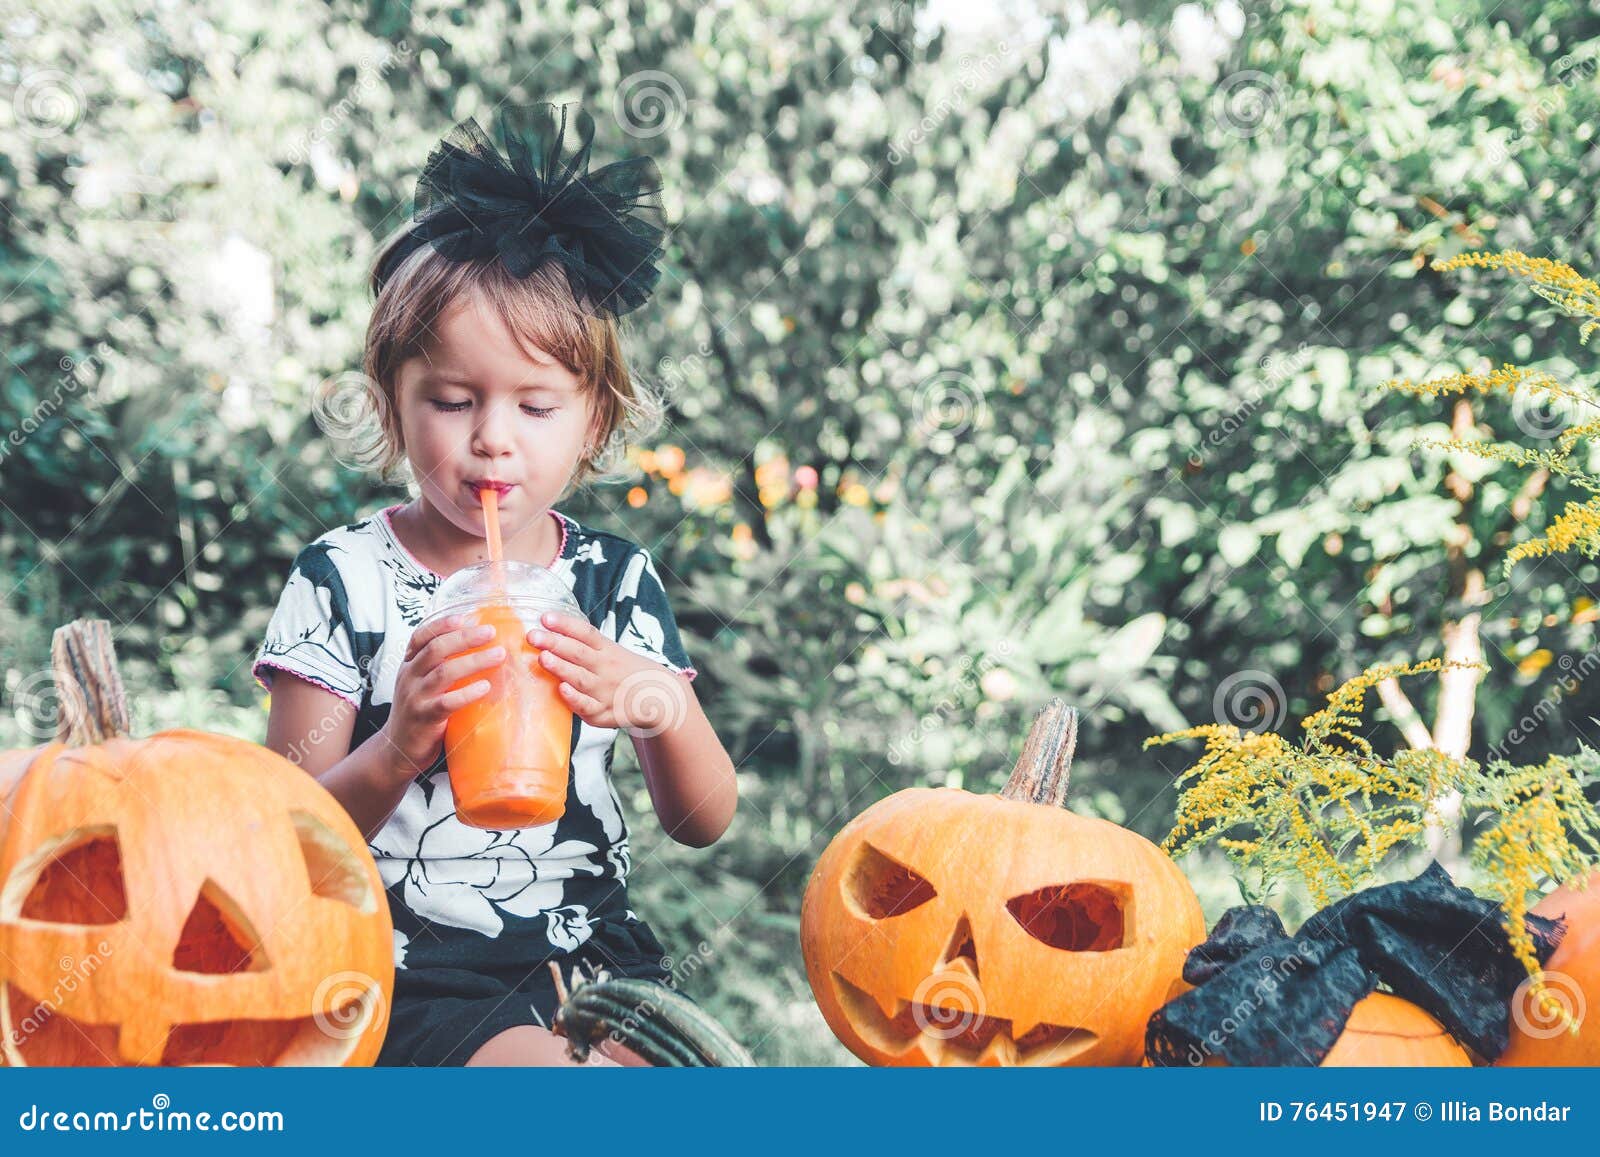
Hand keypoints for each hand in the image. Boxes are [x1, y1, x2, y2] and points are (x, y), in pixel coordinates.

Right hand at [379, 614, 505, 777]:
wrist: (397, 750)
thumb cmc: (419, 713)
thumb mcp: (422, 684)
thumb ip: (440, 666)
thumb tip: (479, 646)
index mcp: (410, 665)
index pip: (420, 636)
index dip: (442, 624)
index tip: (466, 617)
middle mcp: (410, 677)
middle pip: (435, 649)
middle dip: (464, 637)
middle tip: (490, 632)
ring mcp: (415, 697)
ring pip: (443, 672)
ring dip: (473, 661)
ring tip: (499, 655)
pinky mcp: (424, 718)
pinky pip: (447, 702)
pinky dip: (467, 693)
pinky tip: (485, 687)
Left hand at [528, 612, 692, 736]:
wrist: (658, 697)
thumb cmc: (625, 671)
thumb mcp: (612, 651)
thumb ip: (584, 643)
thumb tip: (549, 629)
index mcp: (607, 650)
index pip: (586, 633)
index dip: (566, 624)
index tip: (545, 617)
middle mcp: (606, 668)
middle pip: (579, 653)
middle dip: (555, 643)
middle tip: (533, 636)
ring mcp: (605, 691)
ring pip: (580, 678)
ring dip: (561, 668)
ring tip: (543, 657)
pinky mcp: (603, 713)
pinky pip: (587, 707)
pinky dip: (575, 699)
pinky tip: (562, 690)